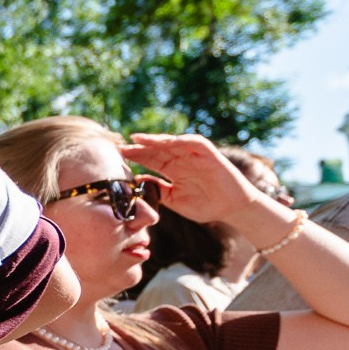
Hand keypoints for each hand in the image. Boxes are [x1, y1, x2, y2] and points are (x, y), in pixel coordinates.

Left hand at [126, 134, 278, 230]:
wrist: (231, 209)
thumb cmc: (205, 206)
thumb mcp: (174, 200)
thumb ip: (157, 190)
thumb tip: (137, 182)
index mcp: (172, 170)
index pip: (150, 160)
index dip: (135, 157)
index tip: (117, 157)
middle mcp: (181, 159)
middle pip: (157, 149)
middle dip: (139, 147)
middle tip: (121, 147)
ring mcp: (195, 155)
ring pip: (172, 143)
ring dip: (156, 140)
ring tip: (138, 139)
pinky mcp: (210, 154)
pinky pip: (195, 143)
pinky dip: (182, 140)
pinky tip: (168, 141)